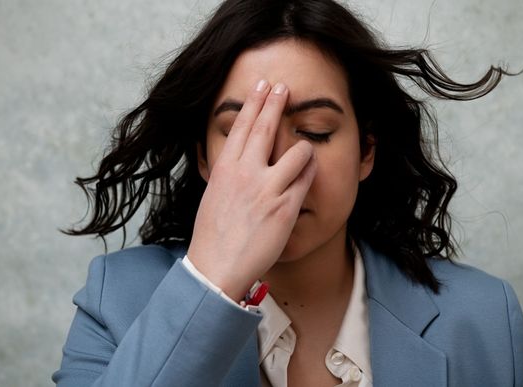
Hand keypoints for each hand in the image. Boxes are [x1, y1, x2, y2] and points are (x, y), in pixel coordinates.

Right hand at [187, 80, 316, 301]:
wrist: (216, 268)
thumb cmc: (212, 235)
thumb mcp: (212, 195)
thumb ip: (227, 174)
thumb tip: (236, 159)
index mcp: (224, 169)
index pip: (241, 127)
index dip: (254, 103)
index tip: (262, 86)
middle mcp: (245, 173)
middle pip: (266, 128)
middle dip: (276, 102)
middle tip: (284, 86)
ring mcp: (267, 189)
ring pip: (297, 152)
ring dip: (303, 148)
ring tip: (303, 150)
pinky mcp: (285, 207)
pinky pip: (306, 179)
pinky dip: (309, 171)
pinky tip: (310, 169)